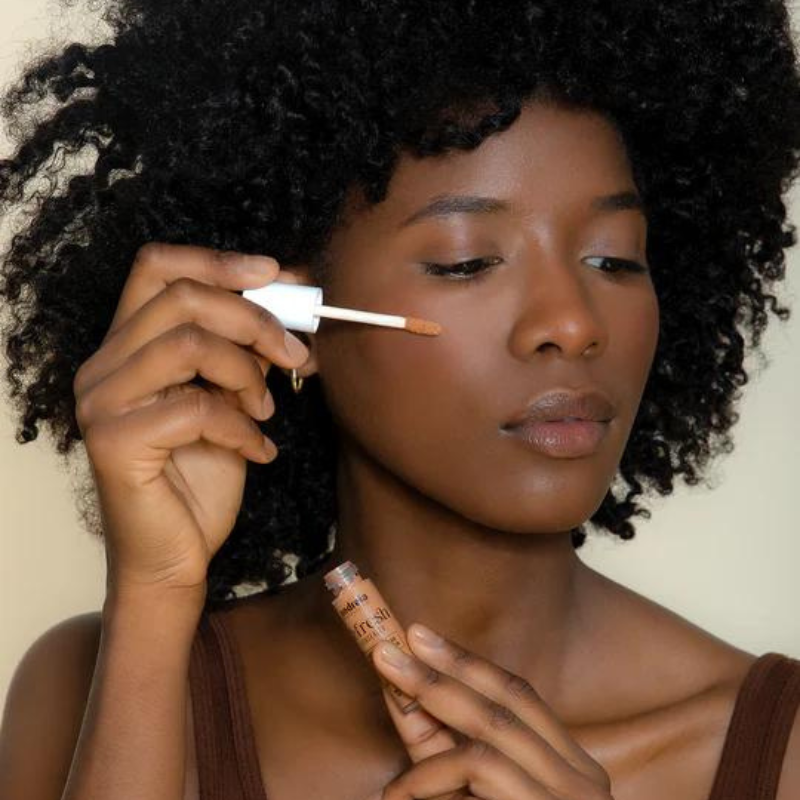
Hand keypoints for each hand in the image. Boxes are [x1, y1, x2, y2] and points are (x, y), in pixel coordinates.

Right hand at [73, 242, 308, 593]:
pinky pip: (196, 408)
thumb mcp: (234, 400)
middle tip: (296, 354)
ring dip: (248, 375)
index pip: (156, 268)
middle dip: (255, 320)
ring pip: (188, 345)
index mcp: (127, 346)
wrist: (176, 556)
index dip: (217, 260)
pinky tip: (259, 452)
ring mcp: (101, 402)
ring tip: (267, 412)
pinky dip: (243, 428)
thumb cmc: (202, 478)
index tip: (274, 272)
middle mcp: (102, 366)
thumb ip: (247, 350)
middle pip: (182, 298)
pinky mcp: (113, 441)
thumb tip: (292, 299)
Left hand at [366, 623, 613, 799]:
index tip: (421, 637)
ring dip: (432, 703)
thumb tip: (404, 697)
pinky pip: (478, 769)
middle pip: (508, 701)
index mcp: (572, 769)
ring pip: (493, 729)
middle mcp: (582, 780)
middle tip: (392, 644)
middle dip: (443, 667)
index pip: (521, 696)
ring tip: (387, 691)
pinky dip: (430, 774)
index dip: (468, 662)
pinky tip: (400, 794)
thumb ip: (445, 756)